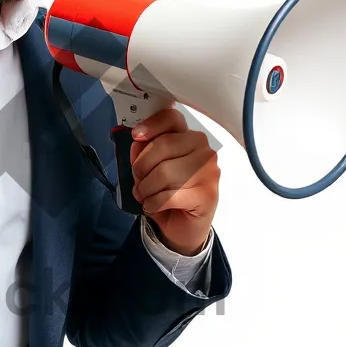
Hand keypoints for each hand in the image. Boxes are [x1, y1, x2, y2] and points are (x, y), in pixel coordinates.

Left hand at [129, 104, 219, 254]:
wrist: (184, 227)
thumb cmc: (169, 194)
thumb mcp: (151, 170)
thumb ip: (144, 152)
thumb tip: (137, 142)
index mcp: (189, 138)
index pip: (172, 119)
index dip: (151, 125)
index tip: (136, 136)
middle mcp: (204, 151)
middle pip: (163, 145)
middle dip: (141, 166)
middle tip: (137, 181)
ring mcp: (209, 173)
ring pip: (164, 172)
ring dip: (145, 188)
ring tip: (145, 196)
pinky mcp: (207, 195)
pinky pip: (169, 195)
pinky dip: (153, 203)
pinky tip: (153, 206)